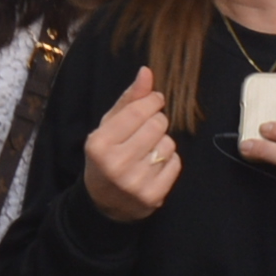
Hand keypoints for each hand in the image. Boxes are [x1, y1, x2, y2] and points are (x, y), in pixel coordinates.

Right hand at [82, 69, 180, 223]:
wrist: (104, 203)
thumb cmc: (106, 157)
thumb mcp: (108, 127)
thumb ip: (129, 99)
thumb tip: (146, 72)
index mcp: (99, 144)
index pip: (137, 111)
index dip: (152, 101)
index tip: (155, 101)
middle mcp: (116, 165)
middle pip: (157, 125)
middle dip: (157, 121)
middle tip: (148, 129)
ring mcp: (135, 183)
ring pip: (168, 143)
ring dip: (163, 142)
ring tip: (148, 150)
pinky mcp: (153, 196)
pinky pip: (176, 163)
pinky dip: (169, 160)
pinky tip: (154, 165)